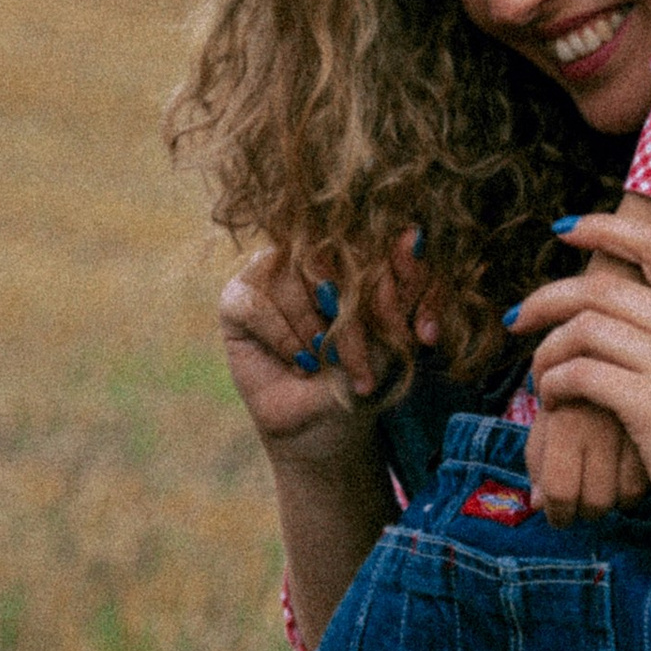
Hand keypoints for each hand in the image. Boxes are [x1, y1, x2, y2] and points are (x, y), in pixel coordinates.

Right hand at [217, 247, 386, 463]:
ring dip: (312, 331)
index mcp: (345, 246)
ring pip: (288, 281)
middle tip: (359, 367)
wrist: (326, 416)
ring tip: (324, 361)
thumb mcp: (396, 329)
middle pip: (322, 262)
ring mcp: (266, 269)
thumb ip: (407, 284)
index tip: (400, 337)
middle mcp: (303, 248)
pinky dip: (282, 337)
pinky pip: (256, 306)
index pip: (360, 245)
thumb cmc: (366, 367)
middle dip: (346, 321)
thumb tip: (415, 234)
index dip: (379, 290)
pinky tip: (299, 362)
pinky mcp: (235, 298)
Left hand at [519, 193, 650, 521]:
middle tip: (517, 320)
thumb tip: (620, 319)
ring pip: (583, 329)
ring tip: (541, 378)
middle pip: (601, 287)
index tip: (565, 232)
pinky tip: (553, 401)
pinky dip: (553, 384)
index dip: (604, 228)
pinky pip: (579, 374)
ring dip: (546, 352)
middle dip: (546, 298)